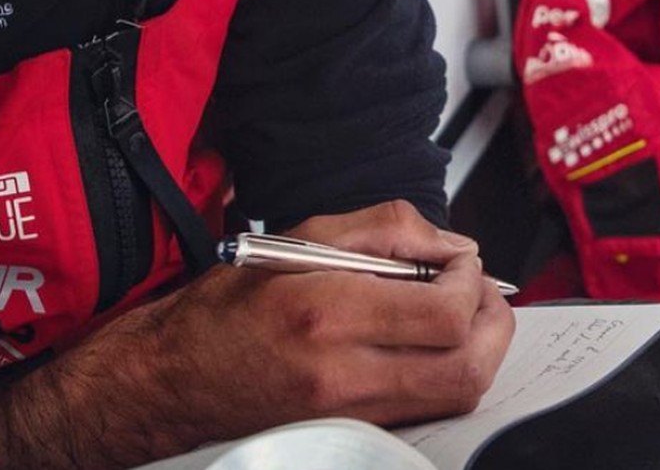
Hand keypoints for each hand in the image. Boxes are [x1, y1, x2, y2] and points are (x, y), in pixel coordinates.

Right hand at [0, 201, 510, 469]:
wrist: (164, 383)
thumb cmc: (217, 309)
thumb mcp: (293, 240)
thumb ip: (378, 230)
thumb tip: (444, 241)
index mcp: (324, 311)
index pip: (442, 308)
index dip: (472, 279)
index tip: (462, 257)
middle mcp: (342, 369)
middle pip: (466, 364)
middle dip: (495, 321)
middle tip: (482, 288)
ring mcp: (349, 410)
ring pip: (457, 394)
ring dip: (481, 350)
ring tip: (468, 312)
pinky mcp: (352, 430)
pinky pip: (427, 410)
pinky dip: (451, 374)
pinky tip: (437, 343)